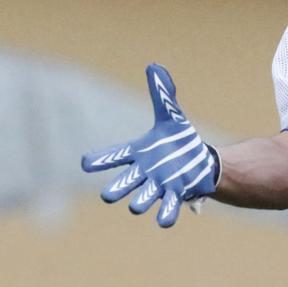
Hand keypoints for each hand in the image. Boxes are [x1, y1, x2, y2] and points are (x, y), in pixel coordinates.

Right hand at [81, 63, 218, 227]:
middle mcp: (144, 173)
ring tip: (136, 205)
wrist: (199, 162)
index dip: (99, 160)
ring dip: (139, 202)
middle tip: (108, 196)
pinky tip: (164, 220)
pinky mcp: (175, 196)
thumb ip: (162, 94)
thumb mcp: (171, 116)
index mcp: (138, 153)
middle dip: (114, 190)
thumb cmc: (178, 140)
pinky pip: (166, 211)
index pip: (113, 156)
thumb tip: (154, 66)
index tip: (87, 163)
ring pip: (140, 200)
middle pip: (121, 185)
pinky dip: (165, 216)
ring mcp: (158, 187)